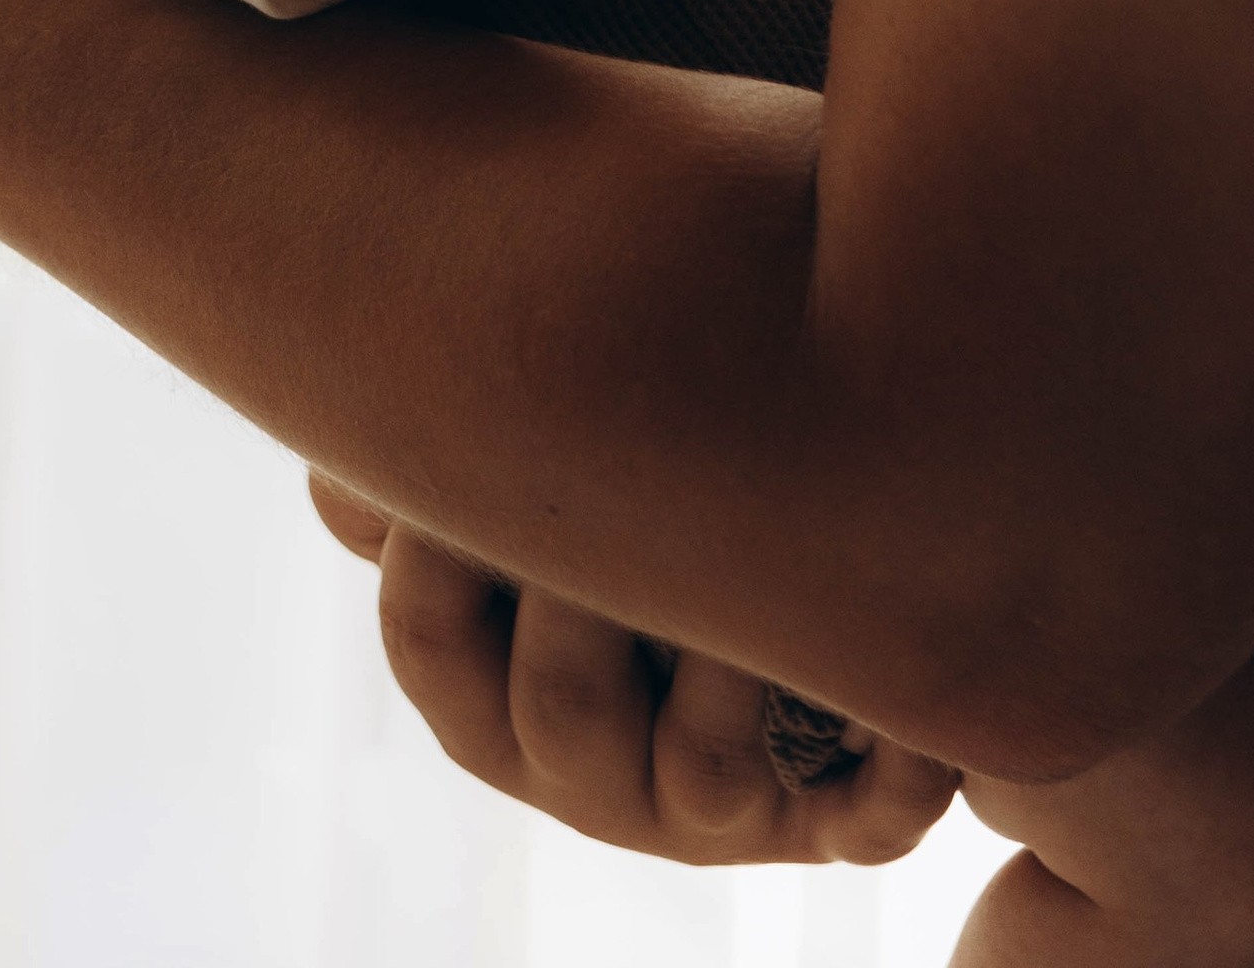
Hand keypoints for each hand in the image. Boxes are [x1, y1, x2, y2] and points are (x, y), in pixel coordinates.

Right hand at [307, 477, 958, 866]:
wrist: (799, 577)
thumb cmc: (635, 502)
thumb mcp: (525, 481)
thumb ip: (439, 457)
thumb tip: (344, 447)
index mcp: (492, 696)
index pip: (426, 634)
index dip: (442, 536)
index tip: (487, 427)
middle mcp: (588, 771)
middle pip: (558, 701)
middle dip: (591, 583)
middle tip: (632, 476)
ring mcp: (708, 810)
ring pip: (697, 776)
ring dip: (730, 669)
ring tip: (765, 572)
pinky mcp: (831, 824)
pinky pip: (862, 826)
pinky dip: (893, 769)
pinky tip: (908, 698)